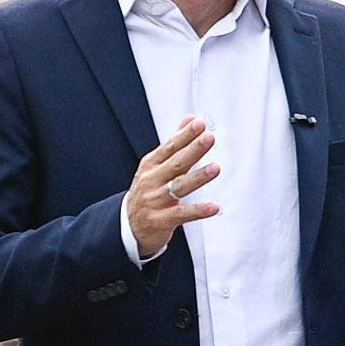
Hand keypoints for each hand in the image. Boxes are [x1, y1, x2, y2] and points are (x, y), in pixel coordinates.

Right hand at [127, 121, 220, 261]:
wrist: (128, 226)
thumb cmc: (148, 192)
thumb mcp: (156, 166)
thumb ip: (175, 143)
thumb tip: (190, 119)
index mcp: (151, 165)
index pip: (169, 147)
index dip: (184, 135)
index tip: (199, 124)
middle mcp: (152, 181)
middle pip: (176, 163)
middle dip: (193, 150)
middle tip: (209, 138)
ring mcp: (155, 201)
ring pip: (179, 187)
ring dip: (198, 177)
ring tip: (215, 168)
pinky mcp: (160, 220)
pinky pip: (182, 214)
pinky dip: (198, 210)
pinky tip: (214, 207)